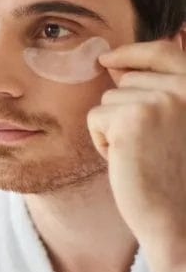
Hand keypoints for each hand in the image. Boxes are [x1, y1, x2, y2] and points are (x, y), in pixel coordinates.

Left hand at [88, 38, 185, 271]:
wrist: (179, 221)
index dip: (133, 52)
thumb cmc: (175, 177)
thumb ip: (157, 91)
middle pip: (127, 81)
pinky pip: (95, 118)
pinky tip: (126, 162)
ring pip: (107, 100)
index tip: (108, 58)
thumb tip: (113, 63)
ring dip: (113, 129)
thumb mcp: (176, 125)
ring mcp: (161, 100)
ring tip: (141, 155)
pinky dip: (101, 142)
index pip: (164, 50)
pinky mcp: (132, 118)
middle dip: (124, 112)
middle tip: (148, 147)